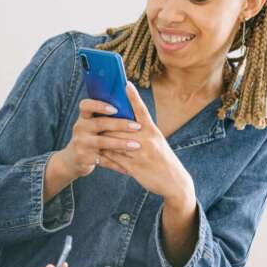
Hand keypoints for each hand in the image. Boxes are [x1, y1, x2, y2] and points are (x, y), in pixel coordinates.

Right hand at [56, 98, 143, 177]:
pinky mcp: (84, 158)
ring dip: (121, 144)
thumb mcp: (92, 125)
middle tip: (137, 126)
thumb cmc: (91, 137)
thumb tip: (127, 96)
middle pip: (99, 123)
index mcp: (84, 117)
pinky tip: (128, 167)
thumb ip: (104, 116)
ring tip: (136, 145)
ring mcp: (81, 143)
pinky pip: (104, 160)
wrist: (73, 159)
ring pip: (103, 142)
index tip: (115, 108)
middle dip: (120, 124)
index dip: (99, 105)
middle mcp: (80, 128)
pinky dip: (117, 164)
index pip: (86, 105)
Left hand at [97, 83, 194, 203]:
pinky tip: (97, 155)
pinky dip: (105, 157)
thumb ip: (144, 132)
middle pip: (121, 127)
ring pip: (115, 142)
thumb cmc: (164, 160)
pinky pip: (115, 159)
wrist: (174, 182)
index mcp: (153, 132)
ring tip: (92, 136)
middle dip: (107, 124)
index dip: (133, 97)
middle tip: (94, 117)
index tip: (126, 84)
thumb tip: (128, 122)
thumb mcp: (158, 142)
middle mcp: (147, 140)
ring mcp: (140, 154)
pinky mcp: (135, 167)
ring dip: (103, 140)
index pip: (142, 110)